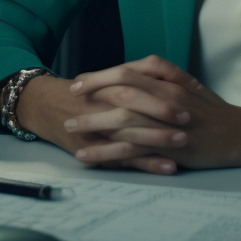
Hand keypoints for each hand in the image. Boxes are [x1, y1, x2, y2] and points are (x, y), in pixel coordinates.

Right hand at [10, 71, 189, 174]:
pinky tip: (168, 167)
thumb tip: (178, 78)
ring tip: (184, 142)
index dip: (171, 78)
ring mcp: (102, 128)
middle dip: (162, 110)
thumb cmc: (85, 92)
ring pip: (131, 133)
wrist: (46, 106)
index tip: (194, 87)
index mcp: (112, 81)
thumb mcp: (109, 77)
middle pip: (135, 102)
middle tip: (189, 116)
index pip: (143, 73)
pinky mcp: (99, 150)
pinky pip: (125, 159)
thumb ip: (139, 75)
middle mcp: (105, 102)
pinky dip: (148, 163)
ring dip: (159, 138)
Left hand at [67, 55, 240, 171]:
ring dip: (94, 124)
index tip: (81, 80)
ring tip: (71, 128)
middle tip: (70, 99)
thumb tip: (134, 77)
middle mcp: (167, 100)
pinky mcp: (170, 148)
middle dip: (92, 94)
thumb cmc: (214, 112)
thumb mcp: (189, 88)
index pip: (130, 71)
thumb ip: (162, 81)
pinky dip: (107, 154)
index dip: (102, 75)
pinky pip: (132, 151)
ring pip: (123, 121)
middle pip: (122, 91)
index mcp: (171, 84)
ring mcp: (168, 124)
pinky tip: (89, 156)